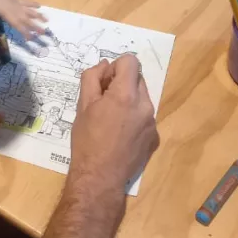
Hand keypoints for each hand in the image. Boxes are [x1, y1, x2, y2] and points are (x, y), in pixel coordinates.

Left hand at [0, 0, 45, 38]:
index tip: (31, 39)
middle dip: (36, 27)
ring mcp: (18, 4)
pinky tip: (39, 6)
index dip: (25, 33)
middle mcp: (17, 11)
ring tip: (47, 20)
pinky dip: (33, 4)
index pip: (19, 27)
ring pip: (31, 11)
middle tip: (44, 32)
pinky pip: (27, 2)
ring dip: (39, 16)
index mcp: (10, 16)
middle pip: (28, 20)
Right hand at [69, 56, 158, 190]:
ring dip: (127, 100)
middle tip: (103, 101)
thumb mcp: (82, 105)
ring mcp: (152, 122)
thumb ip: (92, 78)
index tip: (103, 83)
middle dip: (121, 83)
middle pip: (137, 78)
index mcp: (126, 95)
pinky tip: (119, 134)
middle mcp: (145, 105)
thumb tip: (104, 65)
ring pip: (141, 97)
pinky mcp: (154, 137)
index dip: (115, 67)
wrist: (100, 177)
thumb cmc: (87, 140)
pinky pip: (145, 116)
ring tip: (110, 119)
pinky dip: (133, 117)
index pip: (130, 61)